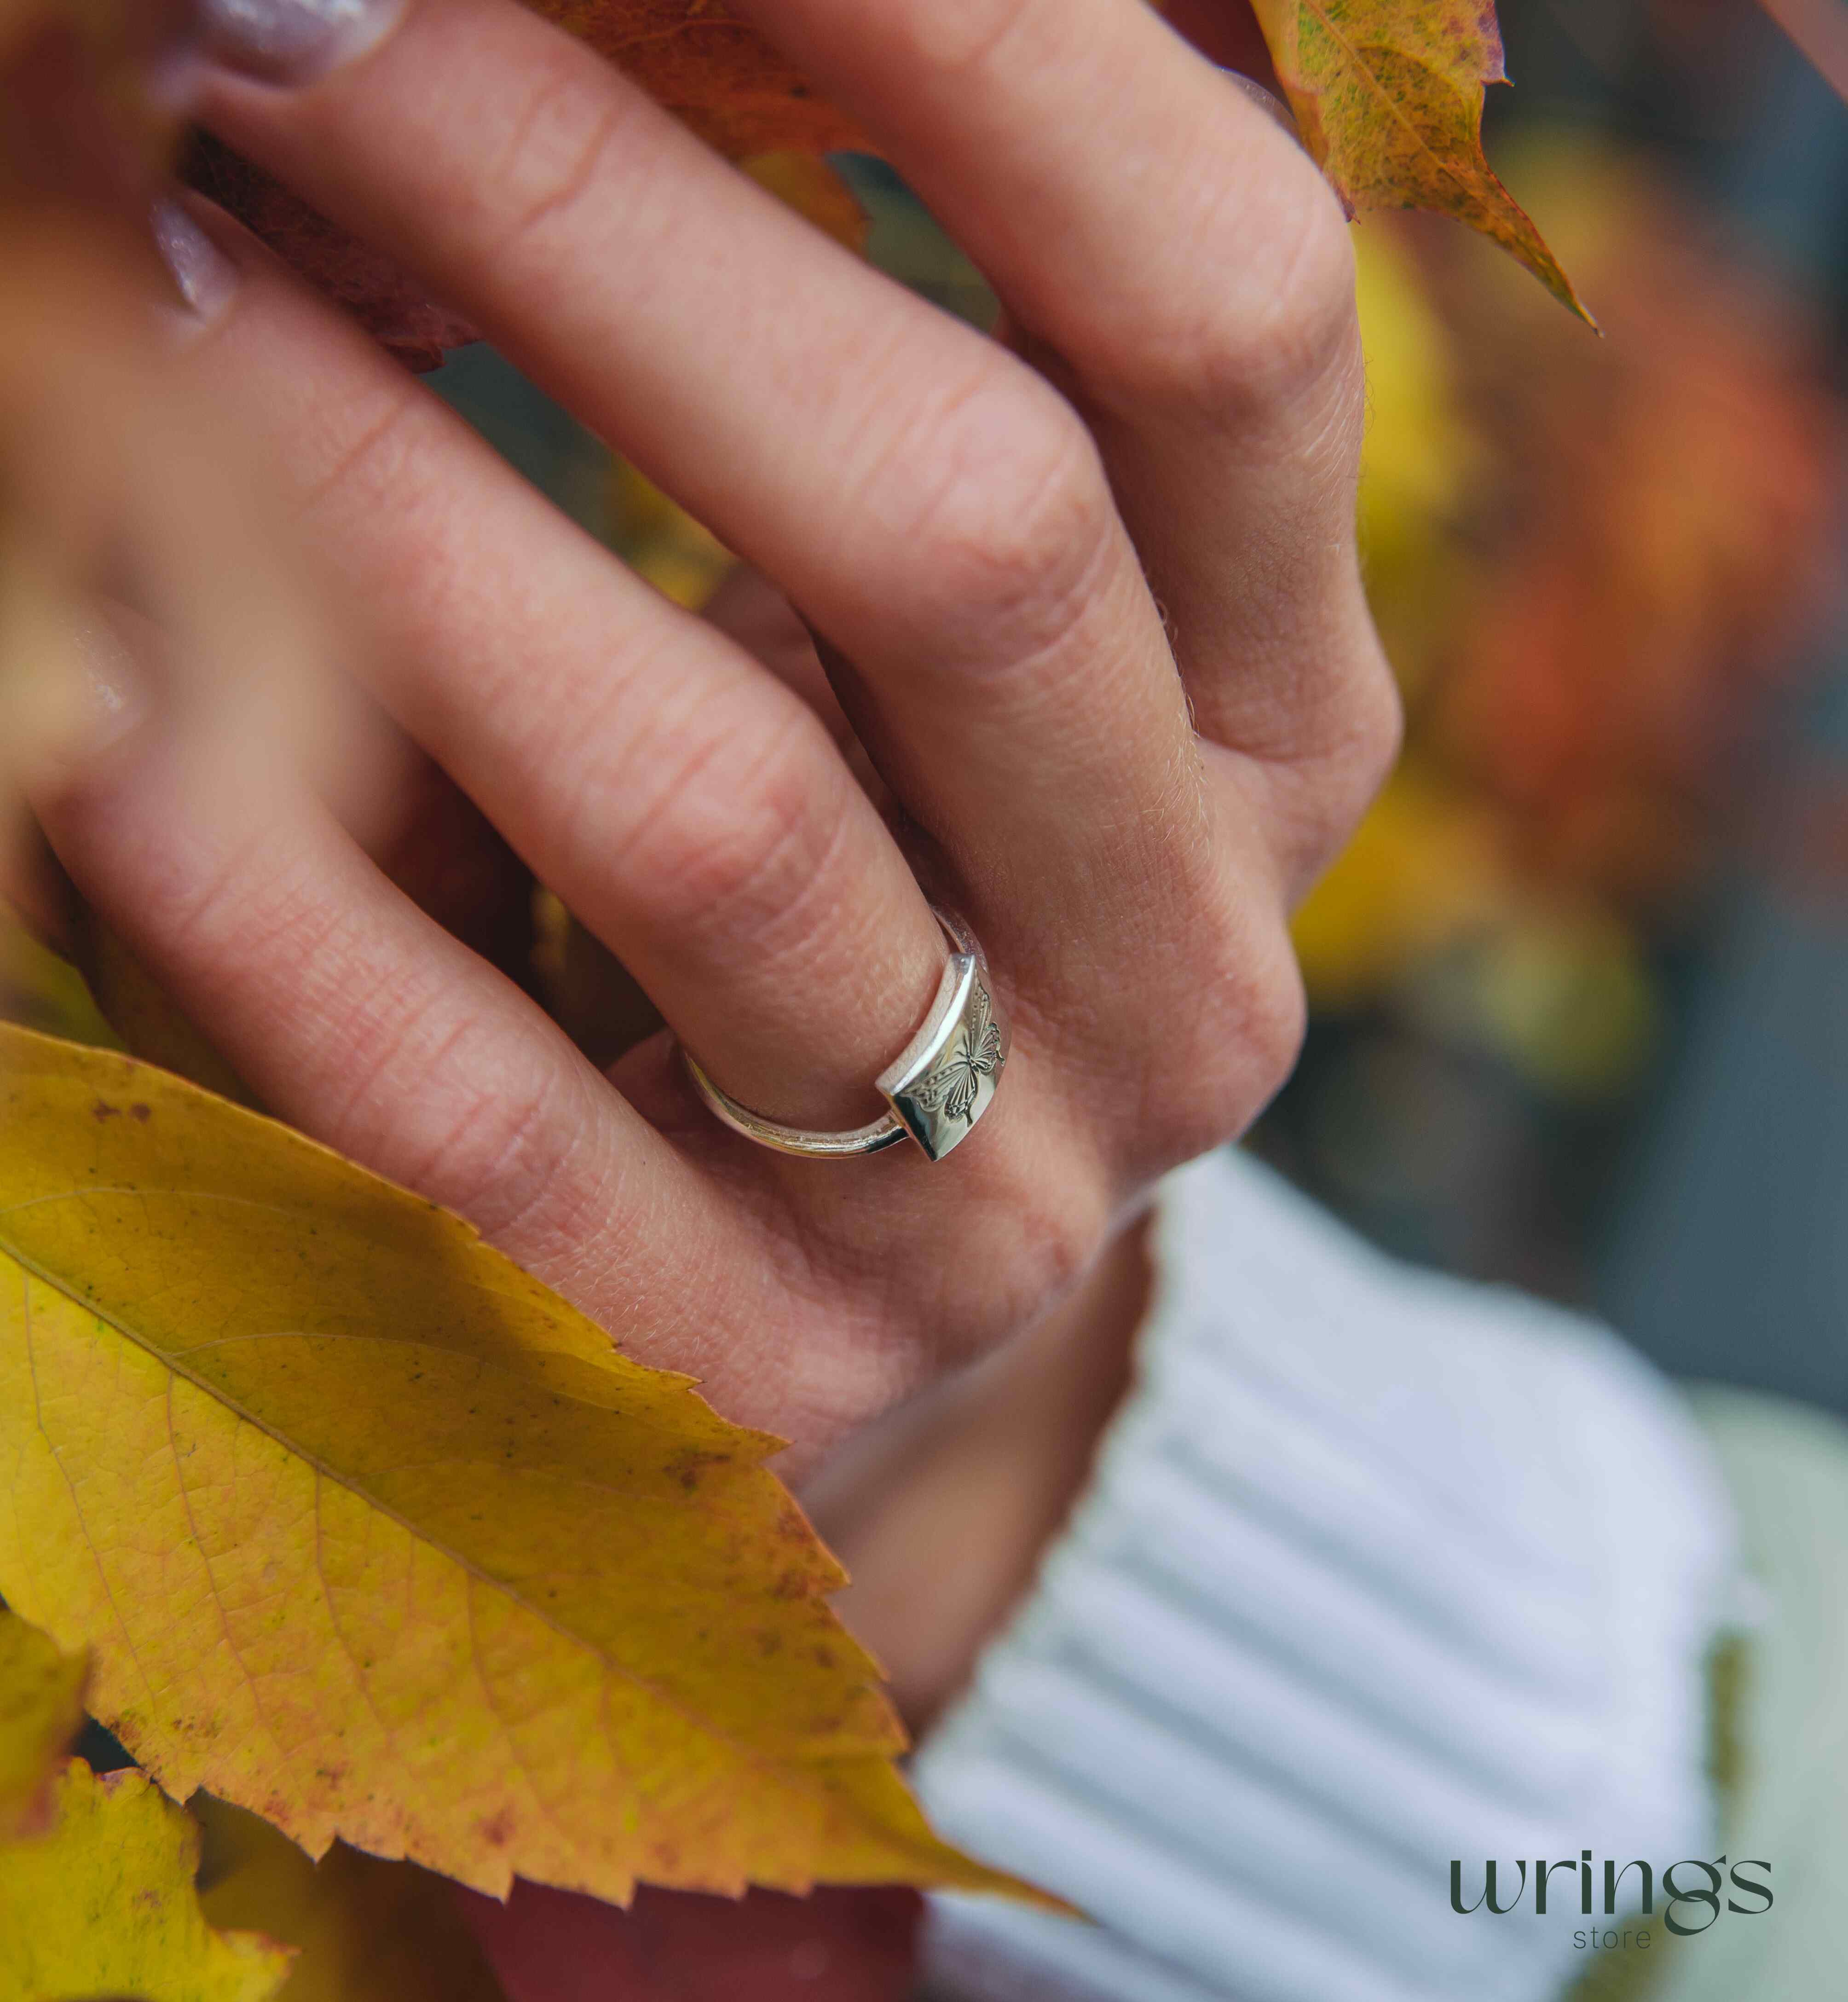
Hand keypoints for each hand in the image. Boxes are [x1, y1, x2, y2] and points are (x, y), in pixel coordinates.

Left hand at [26, 0, 1396, 1475]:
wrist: (848, 1302)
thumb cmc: (885, 893)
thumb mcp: (958, 649)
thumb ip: (895, 367)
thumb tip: (683, 28)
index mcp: (1289, 732)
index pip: (1228, 319)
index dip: (992, 42)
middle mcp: (1196, 969)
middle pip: (974, 530)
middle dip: (604, 223)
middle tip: (301, 18)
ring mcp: (1001, 1212)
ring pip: (719, 816)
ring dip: (393, 513)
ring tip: (151, 273)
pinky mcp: (771, 1375)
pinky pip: (492, 1120)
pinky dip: (269, 890)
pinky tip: (91, 715)